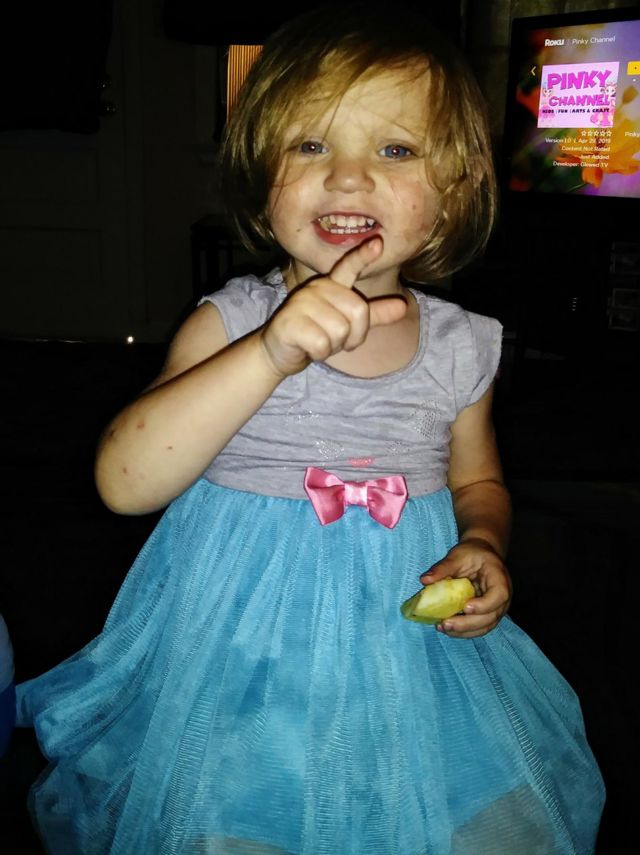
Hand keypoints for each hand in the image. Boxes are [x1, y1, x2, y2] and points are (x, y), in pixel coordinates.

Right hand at [260, 238, 406, 376]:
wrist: (279, 353)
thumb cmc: (316, 335)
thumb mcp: (348, 325)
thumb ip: (373, 315)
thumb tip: (403, 306)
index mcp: (331, 286)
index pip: (348, 268)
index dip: (363, 256)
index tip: (378, 243)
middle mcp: (317, 289)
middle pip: (357, 311)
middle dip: (353, 336)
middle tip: (335, 340)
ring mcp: (301, 303)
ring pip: (340, 330)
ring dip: (333, 346)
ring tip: (319, 342)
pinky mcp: (289, 322)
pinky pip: (322, 343)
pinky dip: (319, 353)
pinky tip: (307, 348)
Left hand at [419, 538, 511, 637]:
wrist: (481, 556)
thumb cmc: (472, 554)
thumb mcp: (458, 556)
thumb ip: (443, 568)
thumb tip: (424, 580)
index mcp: (499, 579)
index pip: (499, 595)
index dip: (484, 605)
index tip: (466, 607)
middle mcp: (502, 598)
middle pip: (491, 616)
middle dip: (467, 624)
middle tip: (446, 623)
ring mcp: (496, 609)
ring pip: (485, 626)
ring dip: (464, 631)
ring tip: (443, 628)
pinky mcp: (487, 615)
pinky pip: (478, 628)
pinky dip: (464, 631)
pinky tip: (447, 629)